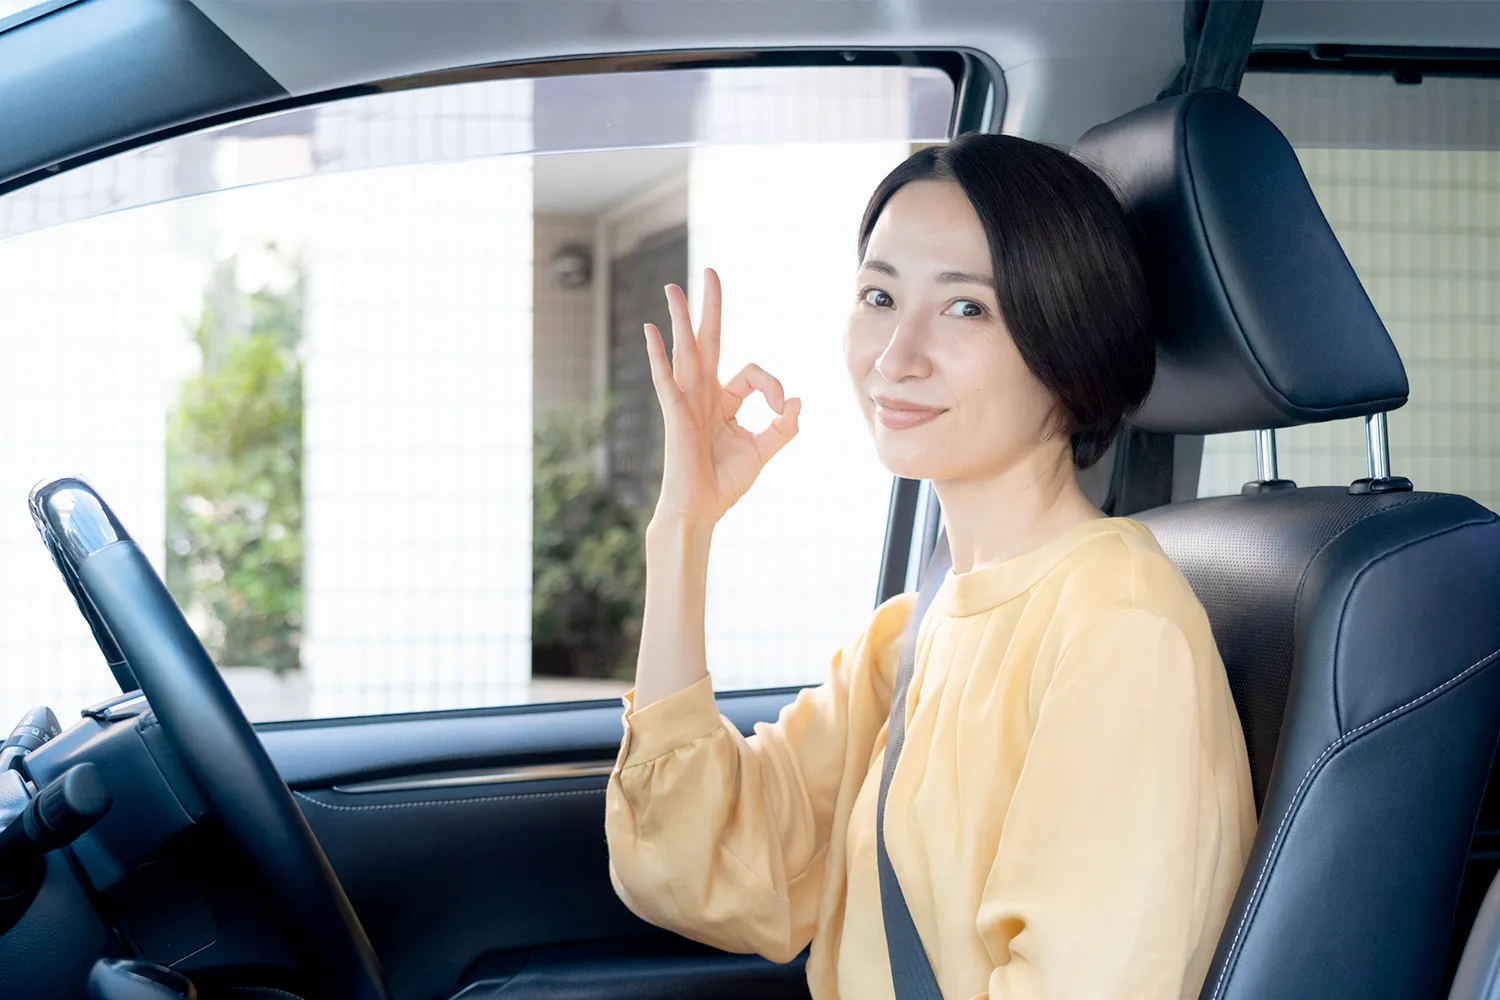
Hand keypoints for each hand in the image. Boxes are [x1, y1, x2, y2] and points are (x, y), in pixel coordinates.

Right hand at [643, 267, 800, 525]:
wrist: (701, 510)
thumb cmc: (725, 483)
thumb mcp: (763, 450)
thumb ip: (783, 426)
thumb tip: (798, 400)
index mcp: (724, 400)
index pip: (753, 374)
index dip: (775, 387)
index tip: (783, 409)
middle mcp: (703, 394)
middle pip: (708, 341)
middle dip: (711, 307)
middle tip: (711, 272)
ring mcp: (686, 402)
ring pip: (685, 351)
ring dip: (679, 318)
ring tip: (673, 288)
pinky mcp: (675, 415)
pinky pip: (665, 379)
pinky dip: (657, 355)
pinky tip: (650, 331)